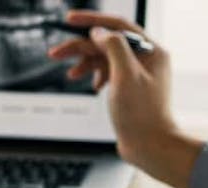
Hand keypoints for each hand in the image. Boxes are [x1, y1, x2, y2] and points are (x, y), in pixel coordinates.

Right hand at [47, 11, 202, 187]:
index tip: (70, 20)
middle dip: (81, 47)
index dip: (92, 21)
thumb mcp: (125, 76)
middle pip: (108, 43)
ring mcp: (138, 74)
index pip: (118, 26)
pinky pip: (108, 73)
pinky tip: (90, 85)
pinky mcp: (129, 89)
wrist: (151, 146)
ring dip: (85, 63)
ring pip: (105, 59)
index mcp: (151, 51)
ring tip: (70, 73)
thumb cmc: (142, 115)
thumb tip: (98, 32)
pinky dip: (95, 76)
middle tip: (56, 53)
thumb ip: (113, 47)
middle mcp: (147, 59)